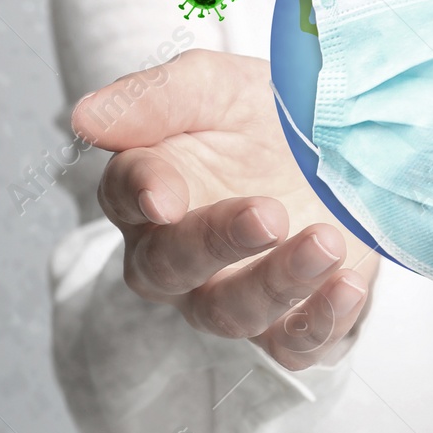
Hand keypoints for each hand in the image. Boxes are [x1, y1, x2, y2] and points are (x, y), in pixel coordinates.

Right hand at [72, 49, 379, 369]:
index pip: (124, 194)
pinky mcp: (289, 323)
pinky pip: (292, 345)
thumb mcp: (217, 87)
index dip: (141, 193)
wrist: (344, 149)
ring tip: (326, 242)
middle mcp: (178, 255)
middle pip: (171, 266)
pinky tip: (348, 284)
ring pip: (232, 313)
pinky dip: (319, 321)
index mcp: (149, 190)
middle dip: (216, 242)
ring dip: (279, 282)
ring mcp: (232, 295)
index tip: (164, 194)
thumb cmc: (262, 116)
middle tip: (269, 214)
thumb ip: (155, 99)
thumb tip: (84, 117)